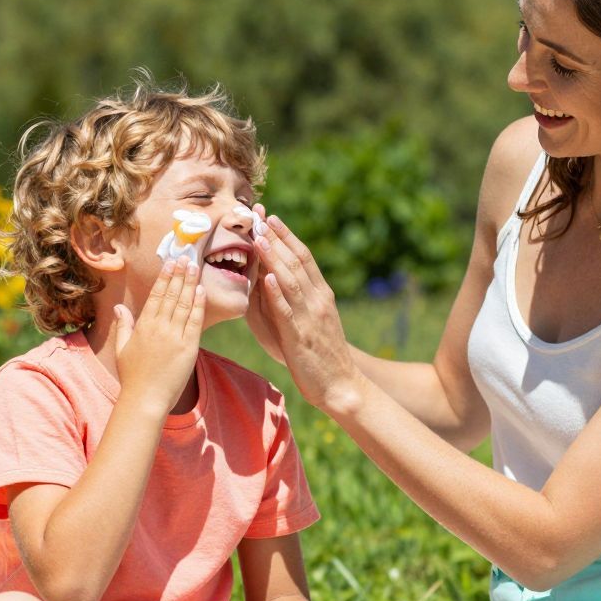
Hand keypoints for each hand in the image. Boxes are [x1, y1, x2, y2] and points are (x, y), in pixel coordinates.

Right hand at [109, 255, 205, 414]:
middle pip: (171, 295)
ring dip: (190, 284)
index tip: (170, 263)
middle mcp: (159, 328)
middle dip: (179, 274)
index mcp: (143, 326)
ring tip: (195, 268)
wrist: (145, 399)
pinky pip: (195, 321)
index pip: (156, 295)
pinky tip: (201, 290)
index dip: (164, 277)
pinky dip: (199, 305)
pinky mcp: (189, 348)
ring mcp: (175, 337)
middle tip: (186, 258)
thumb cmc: (132, 376)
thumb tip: (120, 307)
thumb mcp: (122, 349)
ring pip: (184, 304)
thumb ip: (124, 325)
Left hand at [253, 214, 362, 413]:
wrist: (341, 384)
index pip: (303, 256)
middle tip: (259, 215)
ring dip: (274, 257)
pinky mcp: (300, 337)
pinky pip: (287, 311)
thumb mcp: (309, 320)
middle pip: (296, 261)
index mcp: (320, 293)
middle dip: (276, 237)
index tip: (270, 215)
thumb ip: (294, 299)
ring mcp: (310, 317)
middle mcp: (318, 299)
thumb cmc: (320, 354)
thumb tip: (269, 278)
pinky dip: (277, 293)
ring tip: (259, 237)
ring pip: (290, 280)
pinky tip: (266, 277)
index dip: (286, 234)